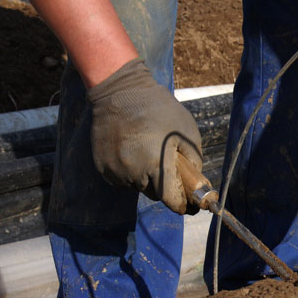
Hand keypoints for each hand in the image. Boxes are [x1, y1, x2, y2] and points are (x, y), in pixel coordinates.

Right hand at [88, 58, 202, 214]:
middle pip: (155, 194)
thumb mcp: (187, 131)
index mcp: (157, 165)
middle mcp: (134, 172)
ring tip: (149, 154)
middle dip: (165, 187)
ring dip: (146, 178)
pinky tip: (133, 152)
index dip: (183, 205)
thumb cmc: (160, 110)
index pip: (171, 201)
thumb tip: (194, 181)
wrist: (121, 92)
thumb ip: (193, 160)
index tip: (190, 205)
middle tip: (169, 169)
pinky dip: (129, 173)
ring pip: (137, 187)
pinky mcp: (102, 167)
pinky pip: (121, 179)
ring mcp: (115, 170)